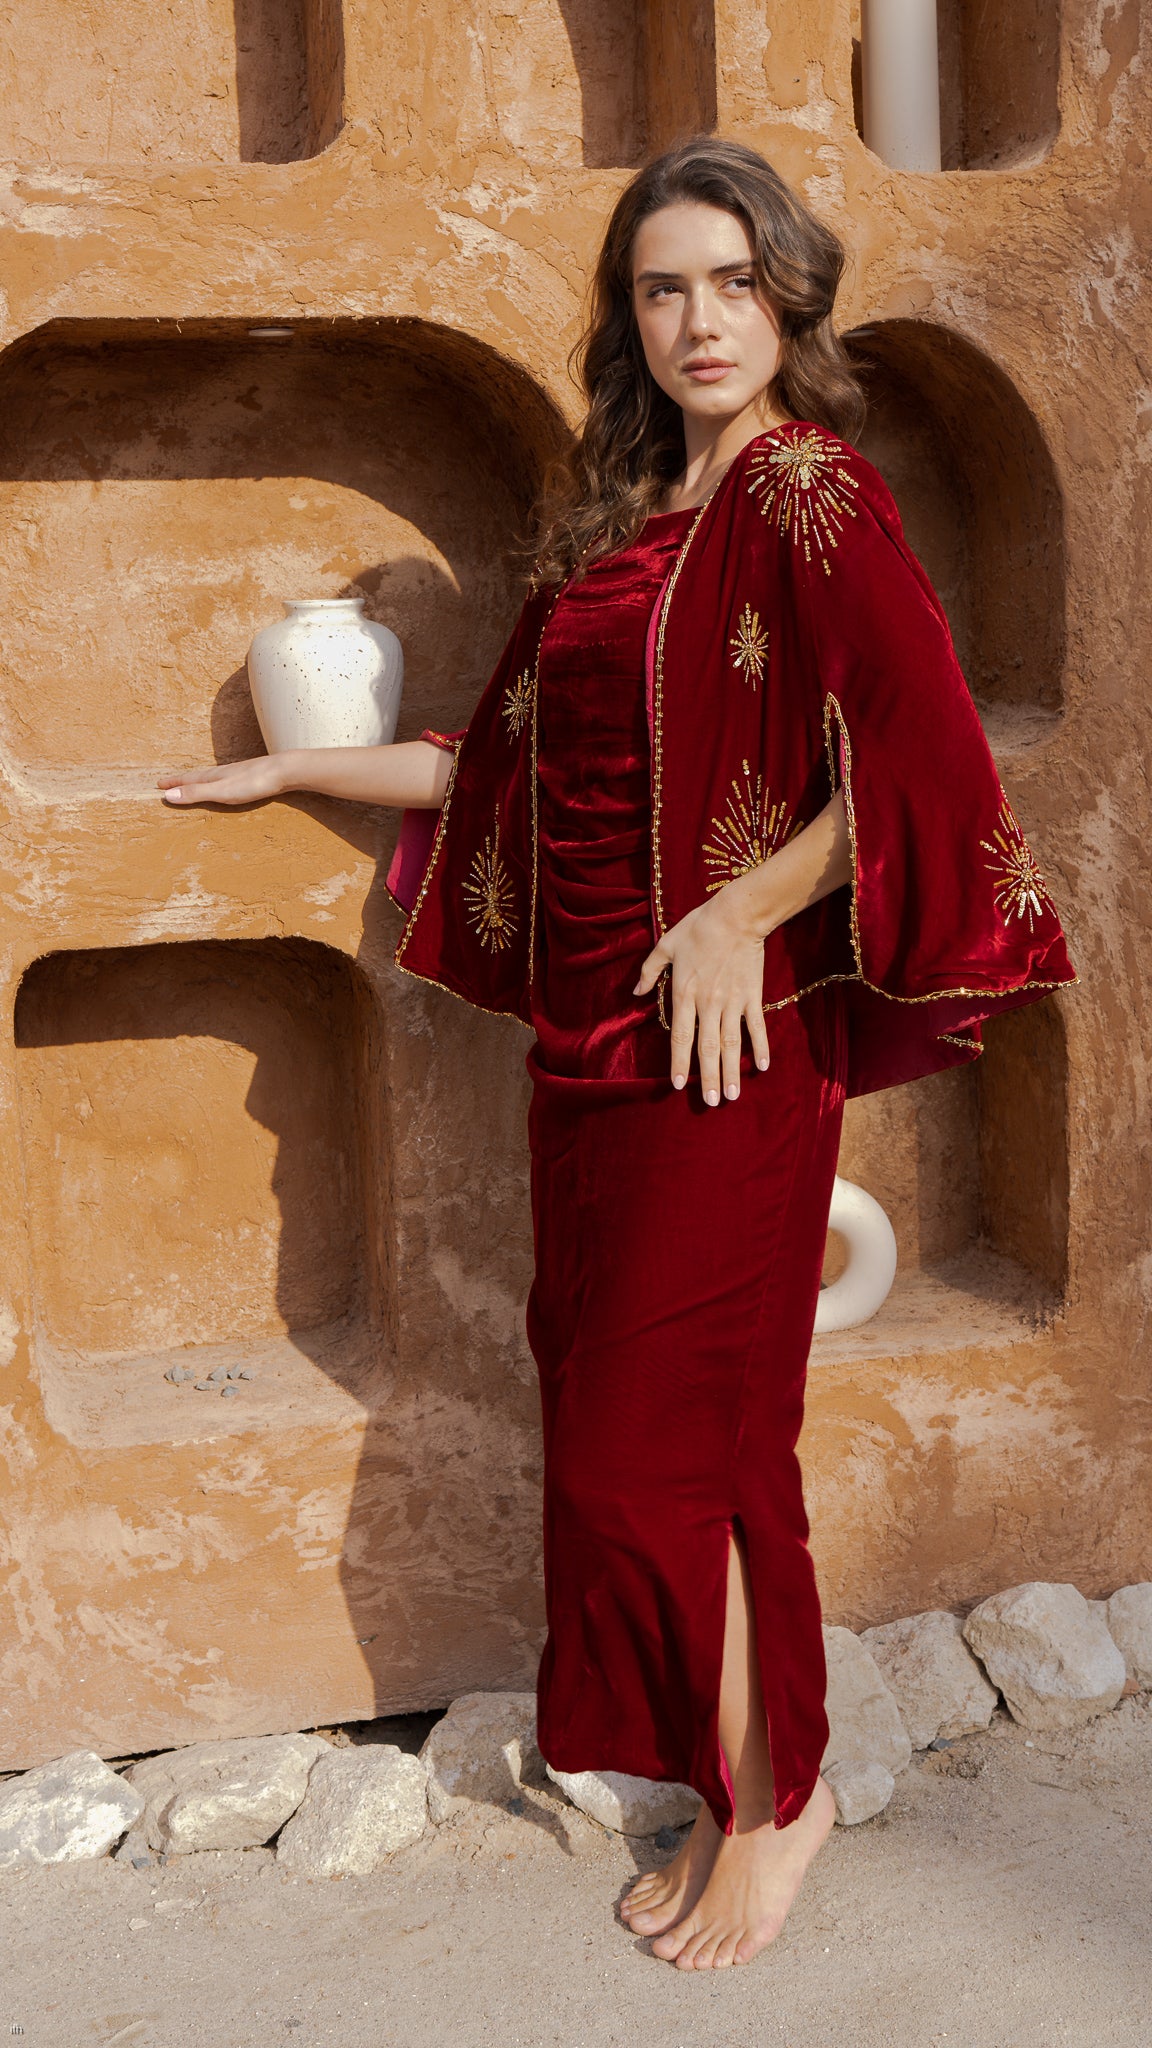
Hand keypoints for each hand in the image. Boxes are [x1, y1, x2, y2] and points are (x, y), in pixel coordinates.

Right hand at [157, 755, 288, 806]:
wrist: (285, 770)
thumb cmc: (254, 782)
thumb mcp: (221, 791)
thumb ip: (197, 793)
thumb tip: (168, 796)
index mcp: (214, 776)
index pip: (188, 780)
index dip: (173, 783)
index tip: (158, 785)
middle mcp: (224, 772)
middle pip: (198, 777)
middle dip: (182, 781)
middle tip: (169, 783)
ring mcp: (238, 773)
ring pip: (213, 777)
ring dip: (199, 780)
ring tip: (193, 782)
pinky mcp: (252, 777)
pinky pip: (228, 780)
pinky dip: (218, 782)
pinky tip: (226, 784)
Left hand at [634, 875, 773, 1103]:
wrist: (735, 915)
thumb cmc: (698, 928)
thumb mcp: (665, 945)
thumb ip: (650, 971)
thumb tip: (636, 993)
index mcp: (684, 993)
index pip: (680, 1035)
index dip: (679, 1061)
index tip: (678, 1085)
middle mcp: (707, 1003)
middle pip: (707, 1047)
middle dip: (708, 1076)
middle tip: (710, 1102)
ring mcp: (732, 1001)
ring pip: (731, 1043)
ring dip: (731, 1070)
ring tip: (731, 1095)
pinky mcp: (752, 995)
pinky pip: (757, 1026)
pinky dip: (760, 1046)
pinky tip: (762, 1067)